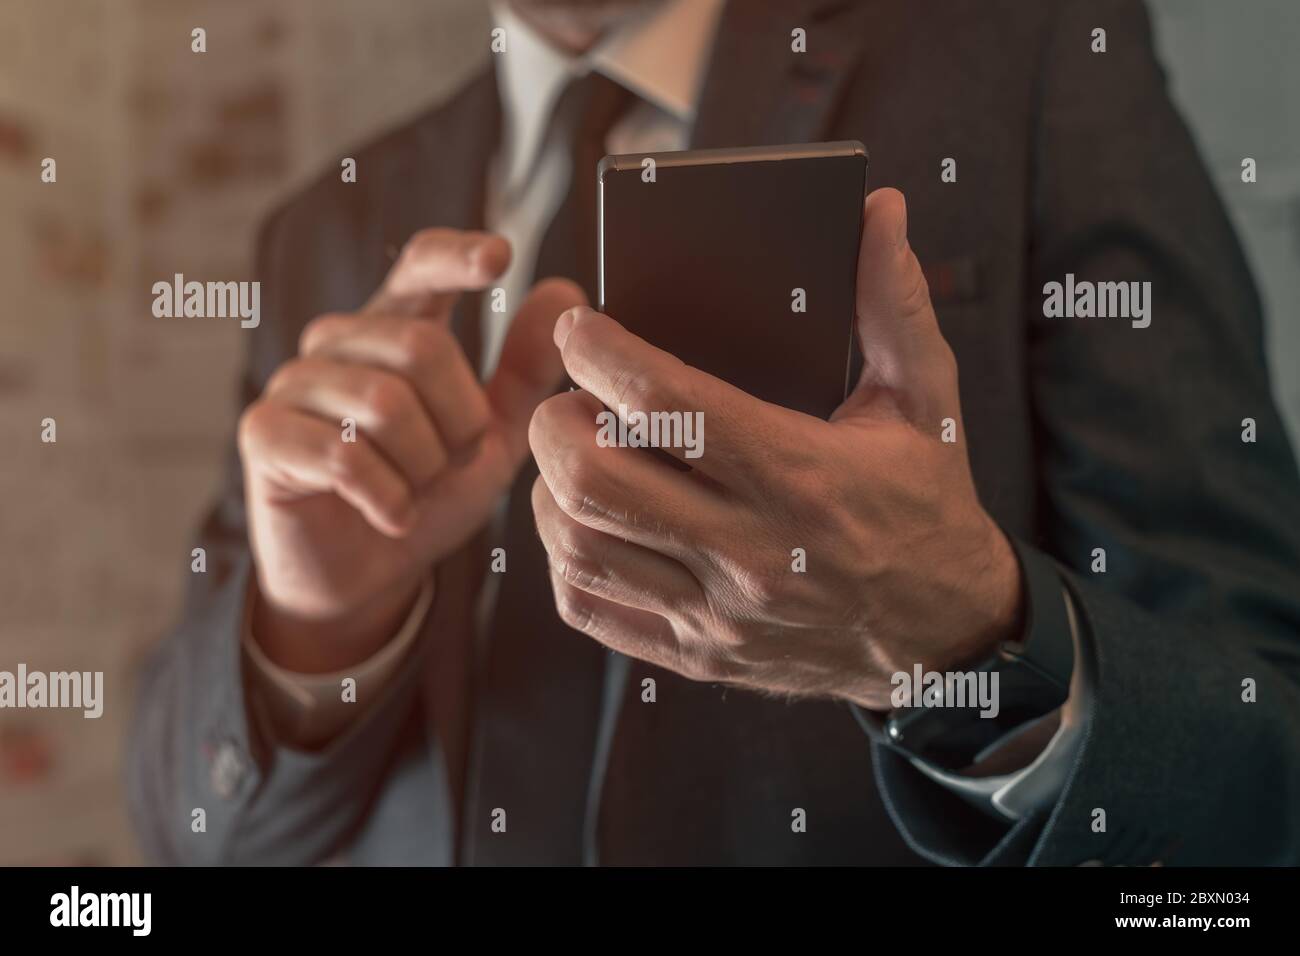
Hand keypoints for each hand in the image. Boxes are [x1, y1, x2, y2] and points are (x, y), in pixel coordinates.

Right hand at [238, 228, 583, 670]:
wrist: (366, 577)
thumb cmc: (426, 495)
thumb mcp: (492, 437)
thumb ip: (525, 370)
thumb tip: (564, 289)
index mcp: (395, 329)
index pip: (419, 269)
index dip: (454, 257)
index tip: (498, 258)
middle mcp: (339, 341)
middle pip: (421, 347)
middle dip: (459, 422)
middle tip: (452, 465)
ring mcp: (294, 383)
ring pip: (385, 404)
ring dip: (423, 467)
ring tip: (416, 491)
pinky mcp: (263, 433)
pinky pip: (345, 456)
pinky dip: (388, 499)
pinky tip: (392, 516)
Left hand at [528, 189, 1021, 708]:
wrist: (947, 636)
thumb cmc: (926, 503)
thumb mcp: (925, 400)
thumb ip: (892, 303)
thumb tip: (880, 209)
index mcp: (802, 475)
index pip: (666, 403)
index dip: (600, 354)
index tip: (580, 328)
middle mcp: (753, 551)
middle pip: (595, 480)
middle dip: (556, 423)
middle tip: (570, 399)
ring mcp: (719, 614)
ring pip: (579, 546)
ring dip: (551, 489)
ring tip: (575, 455)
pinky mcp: (699, 656)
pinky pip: (590, 606)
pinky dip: (566, 557)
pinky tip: (588, 521)